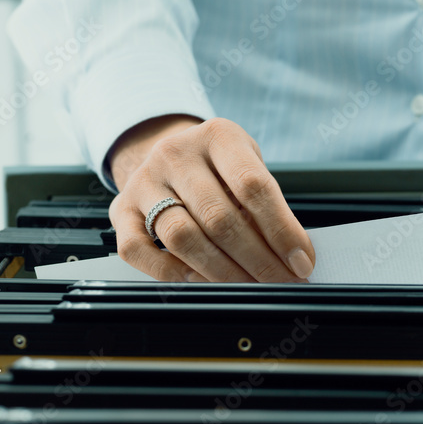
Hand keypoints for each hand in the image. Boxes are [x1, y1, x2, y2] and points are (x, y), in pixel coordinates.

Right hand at [107, 116, 314, 282]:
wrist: (168, 151)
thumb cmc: (220, 166)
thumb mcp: (249, 165)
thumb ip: (267, 203)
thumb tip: (295, 255)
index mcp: (218, 136)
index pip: (254, 186)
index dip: (282, 229)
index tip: (302, 260)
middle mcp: (175, 154)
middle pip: (219, 218)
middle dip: (258, 259)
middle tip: (281, 282)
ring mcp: (144, 182)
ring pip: (182, 237)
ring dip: (221, 272)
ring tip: (249, 287)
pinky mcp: (120, 210)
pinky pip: (138, 251)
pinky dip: (171, 274)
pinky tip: (201, 282)